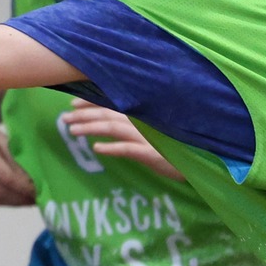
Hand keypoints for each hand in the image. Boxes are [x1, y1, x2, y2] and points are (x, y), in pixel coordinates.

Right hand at [0, 99, 34, 205]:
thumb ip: (16, 160)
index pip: (8, 178)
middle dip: (22, 197)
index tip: (41, 190)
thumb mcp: (3, 140)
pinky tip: (14, 200)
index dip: (25, 188)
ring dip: (13, 202)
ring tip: (28, 201)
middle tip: (38, 198)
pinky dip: (2, 201)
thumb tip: (33, 180)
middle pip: (1, 191)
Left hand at [60, 101, 185, 181]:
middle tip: (64, 118)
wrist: (202, 162)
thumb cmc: (176, 148)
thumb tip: (105, 127)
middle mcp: (144, 122)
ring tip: (72, 131)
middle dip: (83, 115)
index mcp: (143, 115)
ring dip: (90, 128)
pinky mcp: (153, 154)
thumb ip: (134, 126)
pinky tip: (98, 149)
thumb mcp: (154, 134)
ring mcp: (148, 137)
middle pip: (108, 114)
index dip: (91, 103)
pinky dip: (112, 148)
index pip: (112, 104)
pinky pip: (129, 149)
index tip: (72, 104)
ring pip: (113, 127)